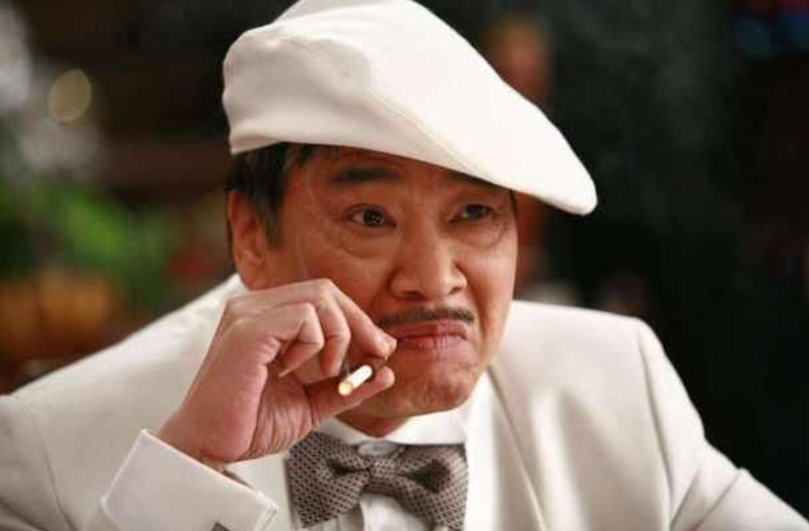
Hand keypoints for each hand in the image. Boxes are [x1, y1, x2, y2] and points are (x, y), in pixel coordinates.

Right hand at [157, 279, 395, 471]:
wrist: (209, 448)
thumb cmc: (249, 424)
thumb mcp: (311, 404)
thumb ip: (345, 387)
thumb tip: (386, 372)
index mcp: (266, 317)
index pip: (324, 297)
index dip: (358, 320)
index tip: (380, 351)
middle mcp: (253, 307)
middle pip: (326, 290)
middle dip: (360, 324)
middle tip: (374, 356)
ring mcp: (247, 314)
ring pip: (320, 297)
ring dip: (339, 337)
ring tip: (328, 372)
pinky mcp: (247, 330)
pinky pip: (303, 316)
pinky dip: (316, 344)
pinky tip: (295, 369)